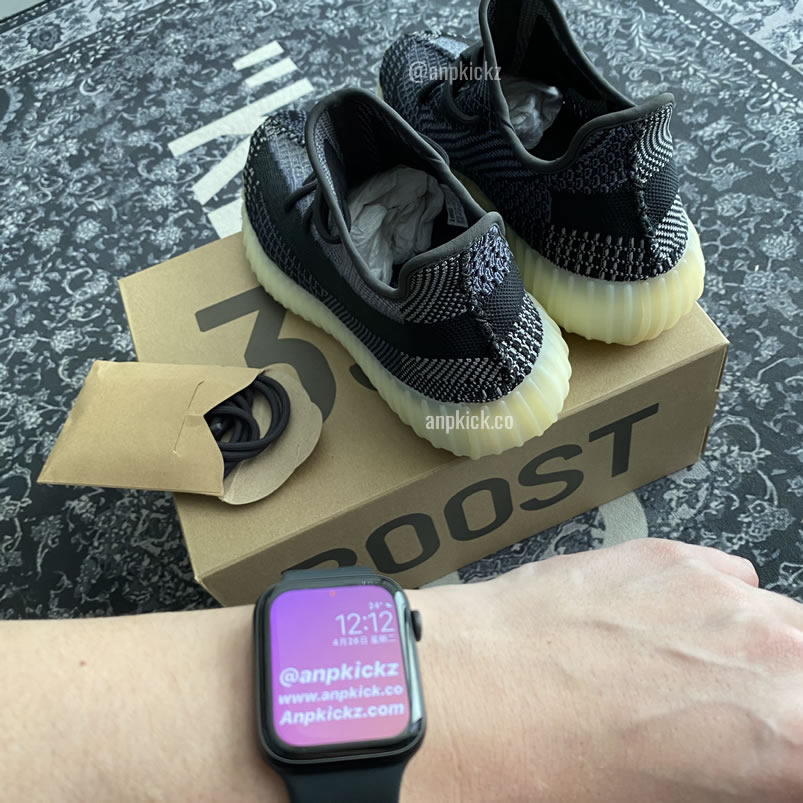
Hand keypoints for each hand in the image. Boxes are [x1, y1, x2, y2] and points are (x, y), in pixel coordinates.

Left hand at [406, 538, 802, 802]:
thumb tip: (739, 766)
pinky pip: (733, 578)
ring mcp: (717, 591)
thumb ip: (729, 778)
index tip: (766, 764)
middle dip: (788, 705)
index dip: (787, 757)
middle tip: (745, 728)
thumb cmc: (544, 771)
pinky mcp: (667, 554)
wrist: (463, 692)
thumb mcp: (662, 801)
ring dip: (765, 656)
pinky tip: (673, 633)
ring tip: (707, 685)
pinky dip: (724, 607)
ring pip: (784, 622)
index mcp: (781, 739)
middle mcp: (767, 651)